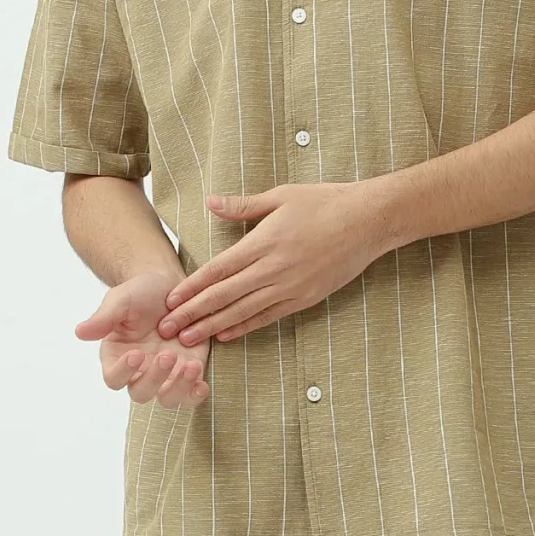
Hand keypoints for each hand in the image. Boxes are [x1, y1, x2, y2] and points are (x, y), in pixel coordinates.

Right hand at [73, 269, 209, 405]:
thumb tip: (80, 332)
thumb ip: (103, 318)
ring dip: (179, 388)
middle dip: (155, 378)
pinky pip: (191, 395)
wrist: (170, 286)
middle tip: (167, 355)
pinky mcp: (189, 373)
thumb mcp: (121, 300)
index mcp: (117, 356)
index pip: (113, 378)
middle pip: (141, 393)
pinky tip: (202, 384)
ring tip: (190, 366)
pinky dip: (196, 394)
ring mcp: (166, 375)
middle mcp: (139, 371)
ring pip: (167, 399)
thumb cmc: (140, 293)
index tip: (137, 354)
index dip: (123, 372)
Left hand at [158, 183, 389, 343]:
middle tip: (167, 329)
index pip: (218, 270)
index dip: (192, 287)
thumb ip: (243, 205)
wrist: (368, 221)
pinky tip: (226, 335)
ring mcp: (290, 287)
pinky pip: (269, 317)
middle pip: (224, 296)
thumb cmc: (324, 202)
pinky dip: (245, 327)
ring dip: (212, 327)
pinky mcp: (305, 298)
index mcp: (264, 242)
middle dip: (192, 314)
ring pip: (243, 312)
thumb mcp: (281, 196)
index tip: (169, 301)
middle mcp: (274, 269)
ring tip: (189, 339)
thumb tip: (210, 202)